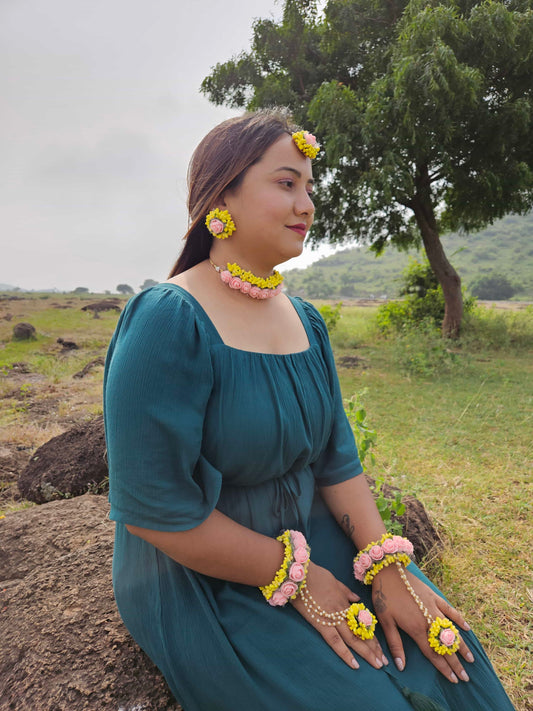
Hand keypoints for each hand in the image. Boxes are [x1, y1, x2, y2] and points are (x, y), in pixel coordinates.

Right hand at [291, 561, 388, 669]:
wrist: (301, 574)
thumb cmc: (316, 575)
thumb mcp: (335, 581)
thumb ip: (346, 592)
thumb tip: (356, 599)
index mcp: (346, 603)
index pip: (363, 623)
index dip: (373, 637)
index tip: (381, 649)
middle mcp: (343, 613)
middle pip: (361, 633)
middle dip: (374, 649)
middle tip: (384, 662)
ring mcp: (333, 618)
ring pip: (353, 639)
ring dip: (366, 653)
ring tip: (377, 665)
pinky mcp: (321, 623)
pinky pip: (335, 641)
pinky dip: (345, 653)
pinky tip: (354, 664)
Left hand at [372, 564, 473, 683]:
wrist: (388, 571)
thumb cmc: (384, 597)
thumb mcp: (385, 622)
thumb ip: (395, 644)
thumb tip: (401, 666)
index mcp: (416, 629)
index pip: (433, 654)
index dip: (444, 668)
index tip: (453, 679)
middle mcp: (428, 621)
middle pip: (445, 646)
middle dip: (456, 663)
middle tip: (465, 677)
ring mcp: (434, 608)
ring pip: (451, 631)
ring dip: (461, 645)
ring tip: (470, 659)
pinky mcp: (435, 597)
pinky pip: (450, 610)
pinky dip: (459, 619)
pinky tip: (467, 628)